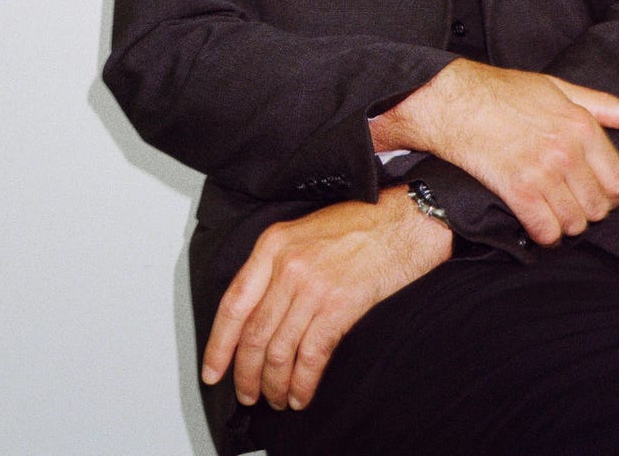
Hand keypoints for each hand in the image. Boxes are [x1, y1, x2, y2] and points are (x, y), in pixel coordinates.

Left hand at [201, 186, 450, 410]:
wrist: (406, 219)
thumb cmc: (362, 223)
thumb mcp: (306, 231)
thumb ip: (278, 264)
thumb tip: (260, 312)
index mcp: (273, 244)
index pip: (233, 304)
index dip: (218, 345)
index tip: (213, 370)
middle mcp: (287, 265)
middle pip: (253, 334)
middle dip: (246, 374)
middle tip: (248, 394)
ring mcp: (313, 286)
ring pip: (279, 350)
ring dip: (274, 384)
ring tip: (277, 398)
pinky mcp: (340, 305)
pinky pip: (311, 356)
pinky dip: (303, 383)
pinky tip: (302, 393)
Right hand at [372, 61, 618, 246]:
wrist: (455, 101)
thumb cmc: (505, 92)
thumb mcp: (558, 88)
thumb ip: (604, 105)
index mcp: (582, 126)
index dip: (610, 194)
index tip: (594, 192)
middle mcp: (567, 151)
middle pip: (599, 208)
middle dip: (587, 210)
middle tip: (569, 202)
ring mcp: (543, 172)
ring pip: (575, 223)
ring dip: (565, 224)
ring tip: (551, 211)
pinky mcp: (517, 190)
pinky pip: (546, 231)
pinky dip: (544, 234)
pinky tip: (536, 222)